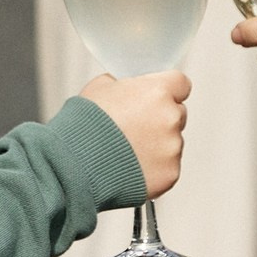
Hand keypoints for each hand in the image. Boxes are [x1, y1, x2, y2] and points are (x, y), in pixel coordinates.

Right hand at [81, 71, 191, 198]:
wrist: (75, 165)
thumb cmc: (83, 126)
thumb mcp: (99, 88)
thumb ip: (123, 84)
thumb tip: (128, 87)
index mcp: (157, 91)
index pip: (181, 83)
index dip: (167, 90)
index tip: (158, 97)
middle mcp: (170, 117)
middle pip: (177, 113)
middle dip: (160, 119)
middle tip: (135, 128)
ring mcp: (172, 147)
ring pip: (172, 142)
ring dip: (157, 145)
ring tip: (127, 151)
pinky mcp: (170, 173)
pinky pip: (167, 166)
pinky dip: (153, 168)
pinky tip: (131, 167)